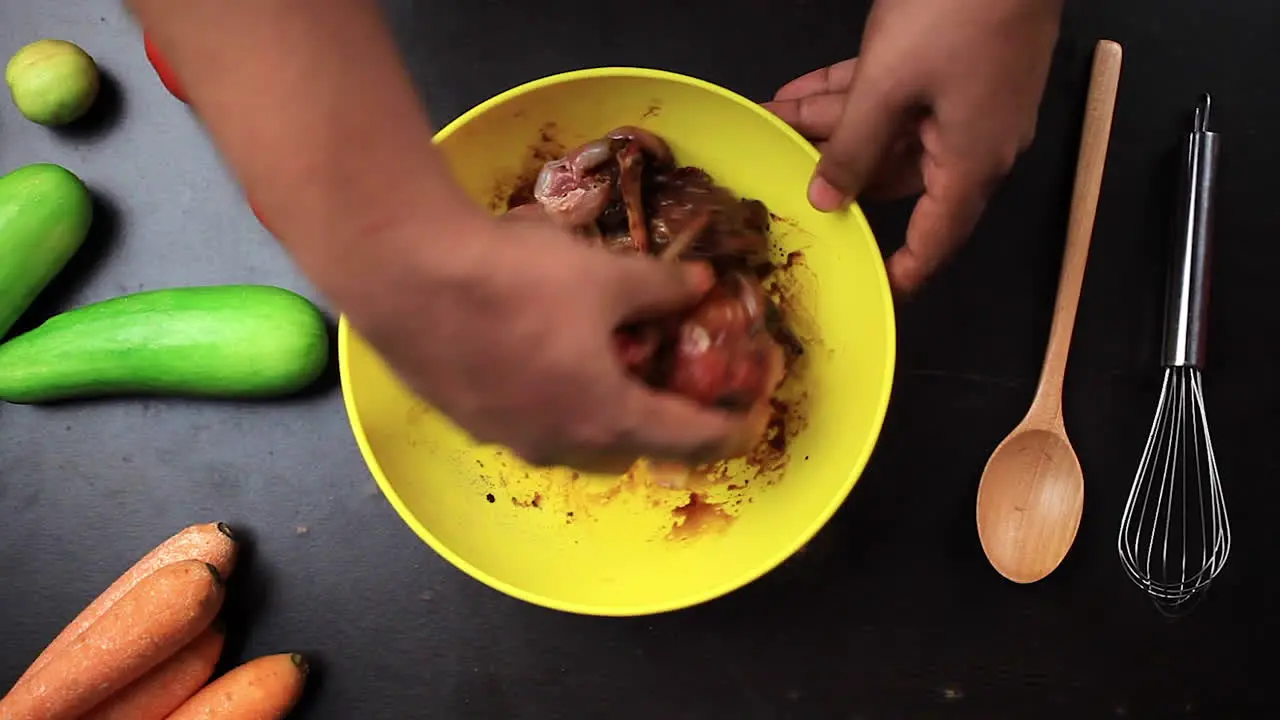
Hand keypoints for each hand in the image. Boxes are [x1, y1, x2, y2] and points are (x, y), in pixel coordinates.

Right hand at [345, 211, 751, 473]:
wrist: (405, 274)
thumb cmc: (518, 279)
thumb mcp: (607, 275)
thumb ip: (662, 287)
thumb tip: (701, 284)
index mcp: (606, 415)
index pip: (688, 438)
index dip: (728, 429)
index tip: (749, 420)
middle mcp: (558, 443)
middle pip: (627, 449)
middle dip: (658, 425)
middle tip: (671, 387)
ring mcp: (507, 438)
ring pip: (572, 442)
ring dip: (599, 416)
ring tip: (605, 372)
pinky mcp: (466, 420)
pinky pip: (527, 424)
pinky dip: (550, 402)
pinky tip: (540, 359)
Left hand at [764, 0, 1061, 294]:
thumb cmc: (955, 16)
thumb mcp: (887, 86)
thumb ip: (852, 147)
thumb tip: (826, 198)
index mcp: (970, 164)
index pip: (936, 239)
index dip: (903, 269)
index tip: (871, 287)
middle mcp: (974, 142)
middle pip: (895, 175)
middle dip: (834, 169)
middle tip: (779, 166)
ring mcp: (967, 101)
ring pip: (889, 128)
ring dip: (833, 124)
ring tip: (775, 117)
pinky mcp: (959, 65)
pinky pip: (899, 93)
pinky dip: (855, 94)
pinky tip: (802, 91)